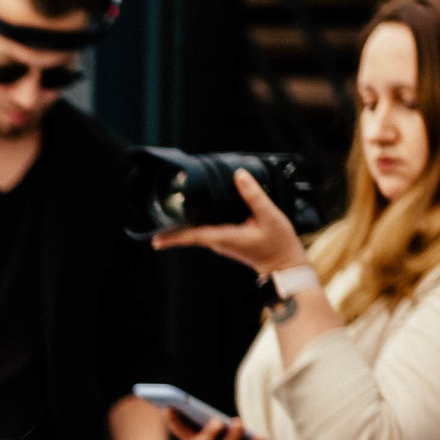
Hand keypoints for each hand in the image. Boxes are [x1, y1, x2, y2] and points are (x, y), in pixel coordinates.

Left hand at [150, 168, 310, 277]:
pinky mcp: (225, 239)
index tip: (155, 238)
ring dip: (183, 222)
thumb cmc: (278, 243)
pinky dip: (198, 220)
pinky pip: (206, 228)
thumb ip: (253, 195)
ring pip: (197, 230)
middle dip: (172, 225)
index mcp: (224, 237)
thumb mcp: (270, 216)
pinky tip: (194, 209)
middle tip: (156, 214)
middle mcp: (217, 241)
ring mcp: (220, 241)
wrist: (284, 263)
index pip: (192, 236)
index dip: (173, 236)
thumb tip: (238, 175)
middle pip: (189, 233)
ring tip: (169, 208)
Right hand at [167, 409, 267, 439]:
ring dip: (232, 438)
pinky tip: (261, 438)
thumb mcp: (204, 430)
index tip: (169, 407)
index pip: (180, 431)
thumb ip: (193, 418)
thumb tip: (176, 404)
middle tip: (216, 421)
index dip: (173, 421)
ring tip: (238, 423)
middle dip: (209, 434)